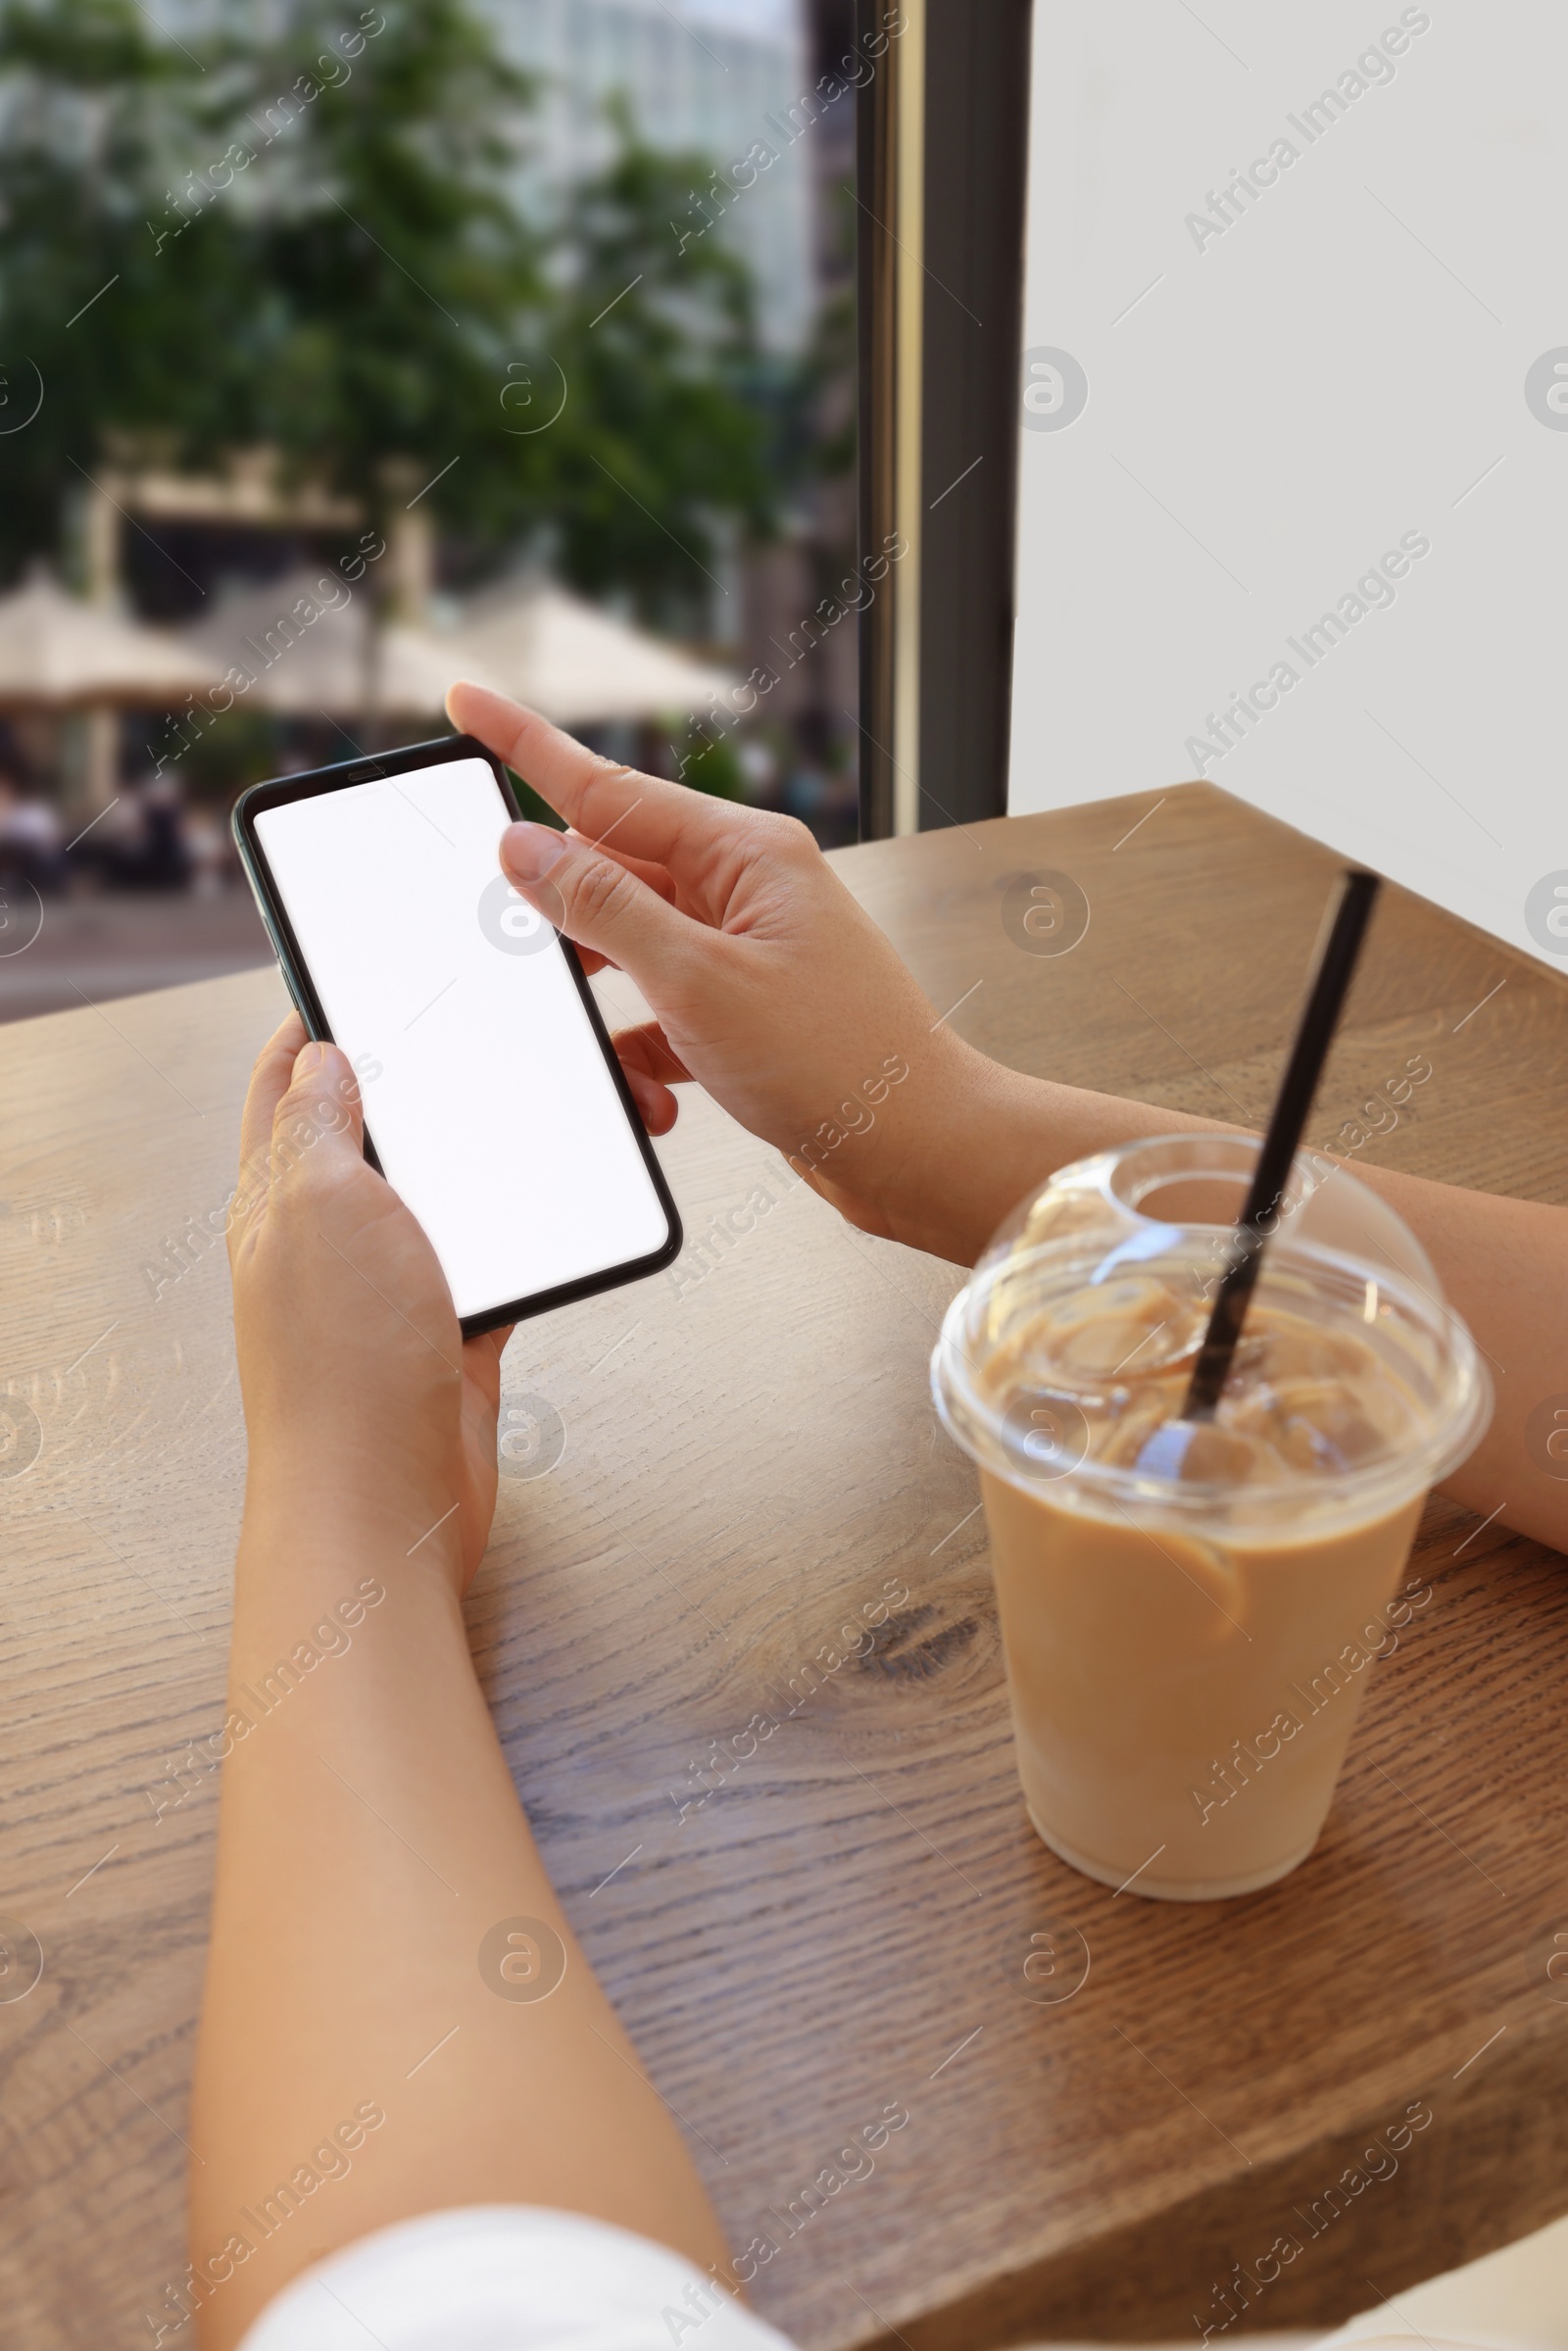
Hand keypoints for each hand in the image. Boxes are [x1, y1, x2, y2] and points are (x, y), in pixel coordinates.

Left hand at [228, 1014, 508, 1593]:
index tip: (355, 979)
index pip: (284, 1088)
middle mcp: (330, 1239)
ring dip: (481, 1156)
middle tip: (468, 1033)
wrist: (385, 1503)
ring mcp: (392, 1288)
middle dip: (415, 1081)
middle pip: (373, 1134)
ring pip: (442, 1194)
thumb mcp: (319, 1206)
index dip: (311, 1025)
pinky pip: (495, 1262)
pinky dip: (526, 1234)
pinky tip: (554, 1211)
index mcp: (278, 1199)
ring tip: (528, 1110)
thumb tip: (319, 1057)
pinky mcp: (452, 1331)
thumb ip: (317, 1124)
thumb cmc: (343, 1368)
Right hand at [446, 684, 1001, 1255]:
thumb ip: (603, 908)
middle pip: (611, 873)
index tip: (467, 703)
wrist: (919, 1150)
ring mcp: (748, 949)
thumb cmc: (837, 1062)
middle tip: (523, 960)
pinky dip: (647, 1056)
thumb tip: (526, 847)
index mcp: (744, 852)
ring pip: (632, 954)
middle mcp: (747, 888)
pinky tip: (657, 1096)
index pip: (605, 786)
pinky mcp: (746, 1011)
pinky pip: (662, 1014)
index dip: (526, 744)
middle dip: (568, 930)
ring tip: (628, 1062)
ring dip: (611, 1011)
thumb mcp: (698, 980)